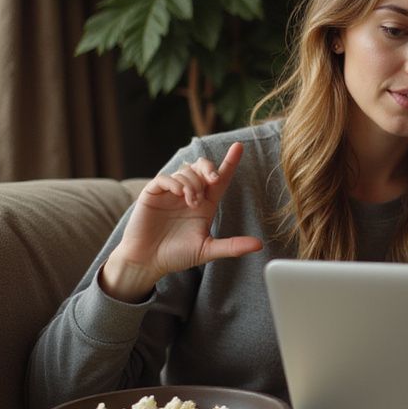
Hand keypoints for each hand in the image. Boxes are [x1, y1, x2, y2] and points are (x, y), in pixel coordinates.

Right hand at [99, 142, 263, 301]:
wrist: (147, 261)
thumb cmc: (176, 255)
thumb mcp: (207, 250)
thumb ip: (232, 246)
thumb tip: (259, 245)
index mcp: (205, 204)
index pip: (221, 179)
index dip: (230, 162)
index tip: (239, 146)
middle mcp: (189, 194)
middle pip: (203, 167)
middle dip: (210, 168)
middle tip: (213, 180)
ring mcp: (171, 193)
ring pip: (185, 172)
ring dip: (192, 183)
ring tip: (191, 202)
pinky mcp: (153, 193)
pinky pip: (165, 178)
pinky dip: (175, 182)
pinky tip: (179, 194)